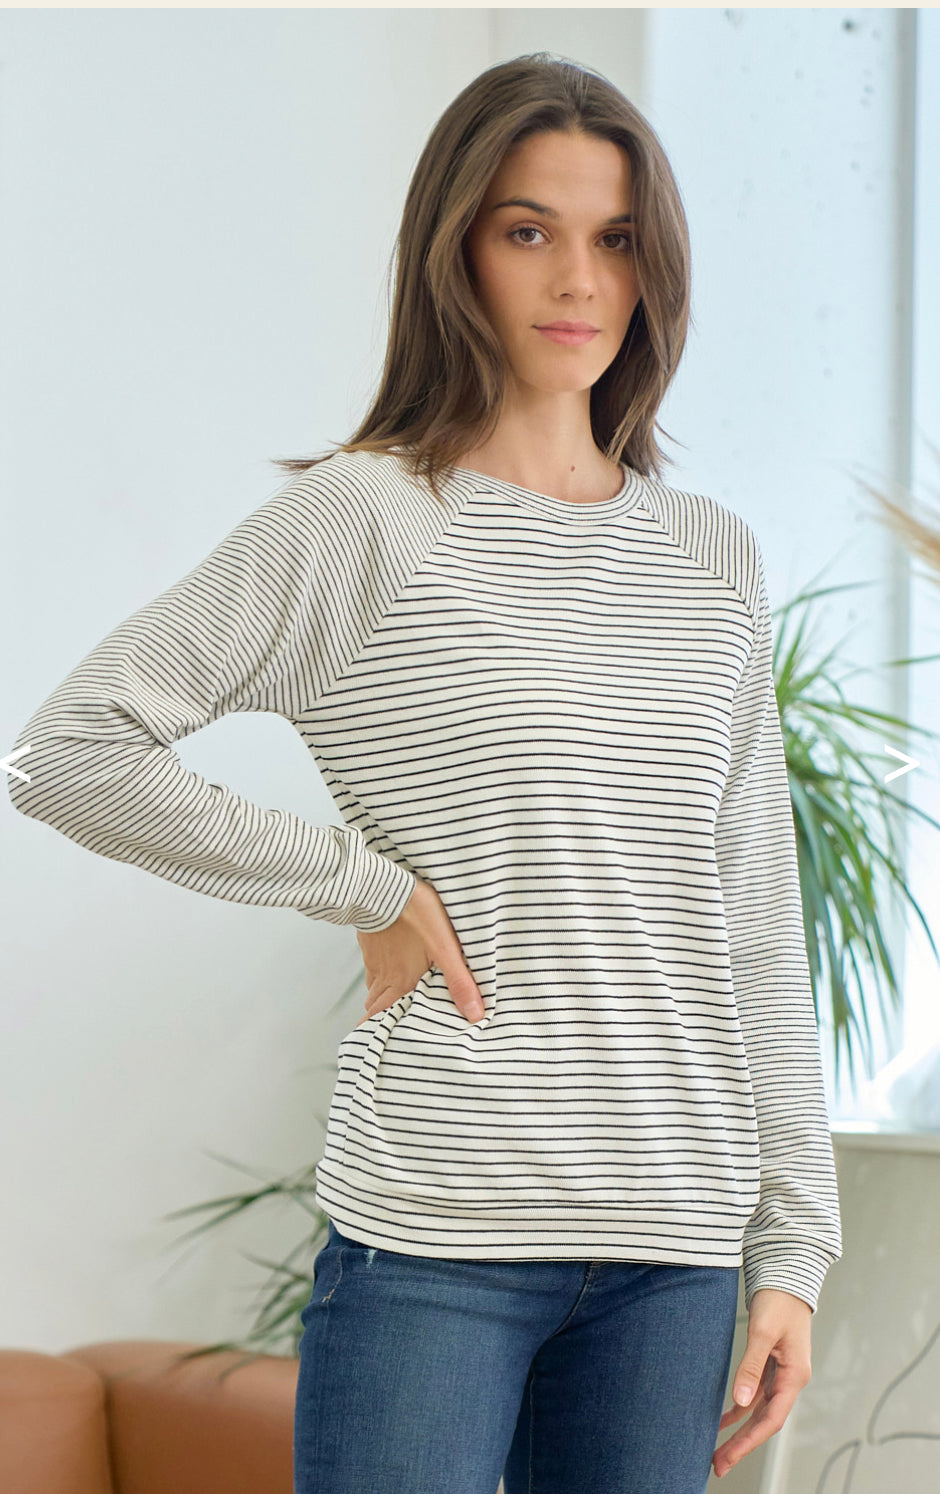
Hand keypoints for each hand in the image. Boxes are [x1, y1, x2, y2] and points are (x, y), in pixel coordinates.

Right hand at [354, 878, 484, 1026]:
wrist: (384, 885)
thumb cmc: (416, 914)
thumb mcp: (446, 948)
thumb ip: (459, 981)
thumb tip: (475, 1014)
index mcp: (401, 982)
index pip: (381, 1017)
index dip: (376, 1032)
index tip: (377, 1044)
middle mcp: (384, 975)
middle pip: (374, 1006)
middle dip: (379, 1019)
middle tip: (386, 1029)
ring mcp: (374, 957)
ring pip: (373, 987)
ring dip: (379, 998)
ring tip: (389, 1004)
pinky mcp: (370, 940)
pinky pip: (372, 966)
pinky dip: (378, 974)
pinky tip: (389, 967)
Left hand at [712, 1287, 811, 1478]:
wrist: (787, 1273)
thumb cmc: (779, 1299)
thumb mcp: (763, 1332)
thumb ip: (751, 1367)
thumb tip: (740, 1402)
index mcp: (795, 1376)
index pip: (772, 1419)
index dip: (749, 1441)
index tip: (728, 1457)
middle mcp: (791, 1379)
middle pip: (765, 1421)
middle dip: (742, 1444)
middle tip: (718, 1463)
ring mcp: (782, 1373)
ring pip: (760, 1410)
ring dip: (740, 1430)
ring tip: (717, 1448)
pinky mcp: (772, 1363)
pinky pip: (756, 1394)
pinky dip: (740, 1407)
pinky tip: (724, 1417)